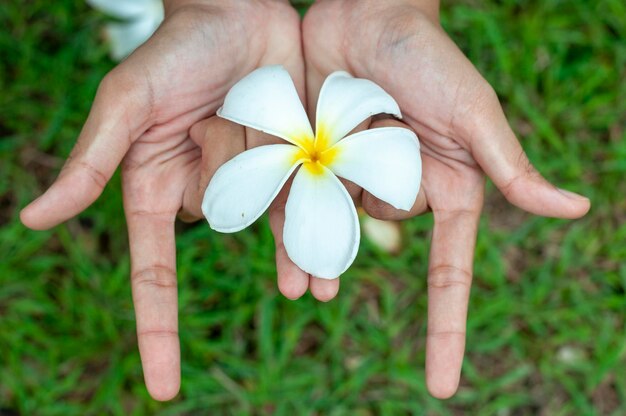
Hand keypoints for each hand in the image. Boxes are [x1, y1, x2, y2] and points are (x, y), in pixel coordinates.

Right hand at [20, 0, 302, 400]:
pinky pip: (308, 204)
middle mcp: (209, 190)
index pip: (154, 272)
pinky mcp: (293, 160)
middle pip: (228, 232)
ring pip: (275, 231)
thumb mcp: (127, 103)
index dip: (158, 329)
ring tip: (320, 291)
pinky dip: (323, 231)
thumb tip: (34, 218)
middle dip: (245, 228)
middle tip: (256, 192)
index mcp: (161, 187)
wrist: (241, 12)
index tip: (162, 386)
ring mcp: (253, 177)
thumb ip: (93, 160)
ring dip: (299, 262)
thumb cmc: (176, 50)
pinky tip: (336, 265)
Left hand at [302, 0, 589, 397]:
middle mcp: (398, 189)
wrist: (364, 15)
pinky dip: (285, 221)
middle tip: (360, 159)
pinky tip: (272, 243)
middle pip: (379, 234)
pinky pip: (300, 201)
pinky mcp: (315, 159)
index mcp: (442, 188)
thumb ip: (509, 166)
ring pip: (334, 228)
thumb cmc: (427, 57)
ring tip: (296, 289)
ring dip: (313, 256)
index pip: (449, 273)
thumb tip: (575, 208)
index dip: (446, 328)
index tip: (442, 383)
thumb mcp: (472, 112)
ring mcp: (354, 176)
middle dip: (361, 234)